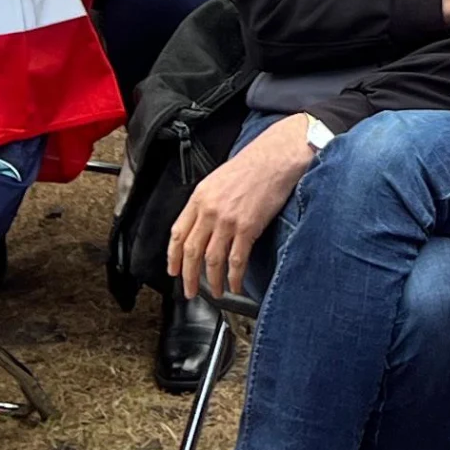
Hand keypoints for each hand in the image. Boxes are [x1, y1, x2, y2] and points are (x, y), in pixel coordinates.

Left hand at [166, 116, 321, 301]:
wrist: (276, 158)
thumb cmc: (252, 165)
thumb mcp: (218, 180)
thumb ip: (206, 202)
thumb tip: (201, 226)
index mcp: (199, 198)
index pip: (178, 233)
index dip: (173, 256)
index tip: (173, 270)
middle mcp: (210, 210)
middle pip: (191, 251)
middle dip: (188, 276)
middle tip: (190, 290)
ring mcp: (228, 220)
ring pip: (212, 260)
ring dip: (212, 281)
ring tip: (216, 292)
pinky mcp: (248, 227)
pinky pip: (236, 259)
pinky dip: (234, 276)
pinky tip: (235, 285)